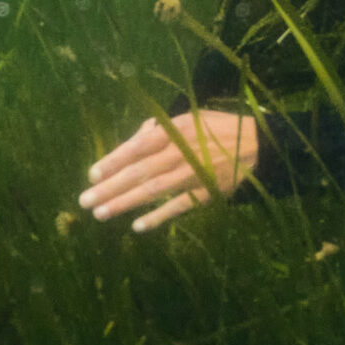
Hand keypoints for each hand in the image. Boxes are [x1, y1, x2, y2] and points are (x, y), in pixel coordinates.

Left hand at [80, 109, 258, 231]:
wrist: (259, 145)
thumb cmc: (219, 128)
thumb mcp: (191, 117)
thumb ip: (161, 127)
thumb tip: (136, 137)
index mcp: (175, 130)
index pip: (137, 147)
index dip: (114, 161)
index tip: (92, 174)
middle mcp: (181, 152)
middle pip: (139, 172)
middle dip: (110, 187)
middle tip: (85, 201)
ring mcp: (194, 174)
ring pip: (153, 191)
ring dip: (125, 203)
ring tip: (101, 214)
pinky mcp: (206, 192)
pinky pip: (178, 207)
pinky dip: (159, 217)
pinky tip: (138, 227)